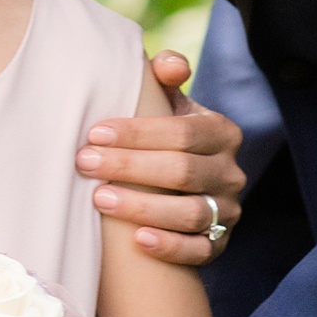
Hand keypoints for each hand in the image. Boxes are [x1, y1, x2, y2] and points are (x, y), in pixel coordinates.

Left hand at [77, 52, 243, 264]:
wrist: (178, 185)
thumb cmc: (164, 137)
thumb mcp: (168, 104)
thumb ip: (165, 78)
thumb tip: (170, 65)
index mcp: (221, 132)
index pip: (183, 132)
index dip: (138, 133)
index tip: (95, 133)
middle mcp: (231, 172)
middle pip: (182, 171)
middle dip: (130, 167)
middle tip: (85, 164)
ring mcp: (228, 211)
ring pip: (190, 213)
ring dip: (143, 208)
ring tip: (99, 200)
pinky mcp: (219, 244)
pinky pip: (199, 251)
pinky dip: (170, 247)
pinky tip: (138, 241)